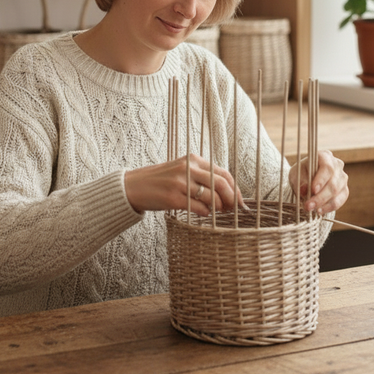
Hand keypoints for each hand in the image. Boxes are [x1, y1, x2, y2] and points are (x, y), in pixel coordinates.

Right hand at [124, 154, 246, 216]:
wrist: (133, 186)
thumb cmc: (161, 181)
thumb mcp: (182, 170)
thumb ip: (201, 176)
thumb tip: (227, 192)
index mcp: (192, 159)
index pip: (223, 173)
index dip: (235, 188)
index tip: (240, 200)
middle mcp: (187, 168)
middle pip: (221, 184)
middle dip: (232, 199)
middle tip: (234, 210)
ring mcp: (180, 183)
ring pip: (212, 197)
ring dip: (219, 208)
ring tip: (217, 212)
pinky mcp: (173, 198)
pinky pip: (198, 207)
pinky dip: (205, 213)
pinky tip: (204, 214)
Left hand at [289, 150, 348, 214]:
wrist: (306, 179)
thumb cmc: (301, 173)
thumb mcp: (296, 174)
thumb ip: (299, 181)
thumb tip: (304, 190)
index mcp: (325, 156)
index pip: (327, 167)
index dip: (321, 180)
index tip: (313, 190)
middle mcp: (337, 165)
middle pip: (333, 182)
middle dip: (320, 196)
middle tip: (308, 206)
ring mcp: (343, 178)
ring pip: (337, 192)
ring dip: (324, 203)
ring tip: (312, 210)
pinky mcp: (344, 190)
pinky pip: (340, 200)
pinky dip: (330, 207)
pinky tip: (320, 211)